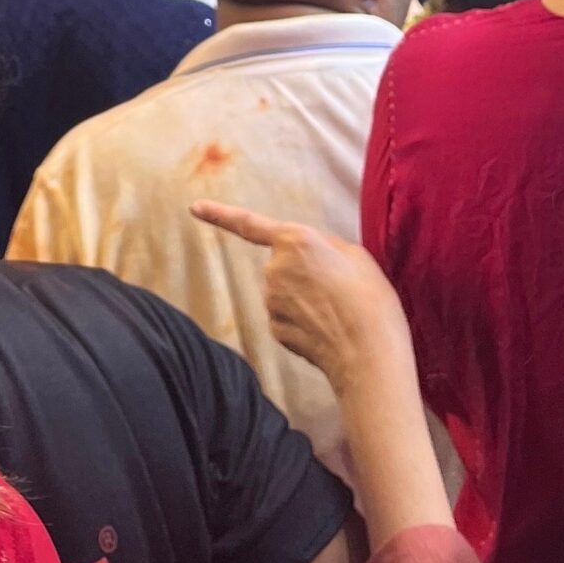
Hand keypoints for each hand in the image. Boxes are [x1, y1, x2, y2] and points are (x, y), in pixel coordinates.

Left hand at [191, 200, 415, 401]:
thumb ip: (325, 247)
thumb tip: (309, 256)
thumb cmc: (370, 300)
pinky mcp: (274, 329)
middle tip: (338, 288)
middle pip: (281, 264)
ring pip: (284, 292)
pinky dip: (302, 323)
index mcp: (295, 240)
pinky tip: (326, 330)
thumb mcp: (356, 256)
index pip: (248, 224)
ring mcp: (271, 301)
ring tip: (337, 311)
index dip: (219, 214)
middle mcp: (275, 268)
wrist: (368, 354)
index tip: (194, 208)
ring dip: (304, 299)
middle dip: (303, 273)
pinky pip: (286, 318)